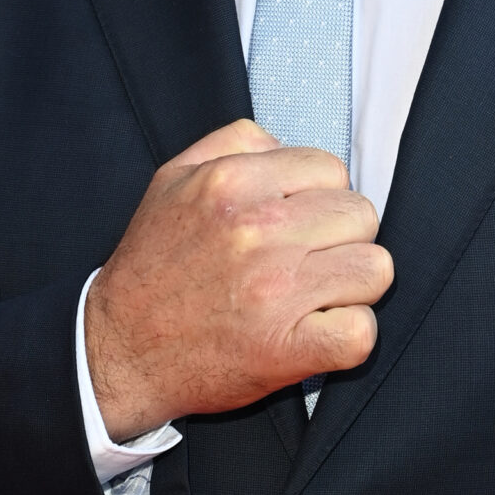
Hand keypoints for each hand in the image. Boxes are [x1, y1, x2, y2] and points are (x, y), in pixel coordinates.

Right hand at [86, 119, 392, 438]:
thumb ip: (233, 142)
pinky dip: (348, 336)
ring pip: (375, 269)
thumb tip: (287, 146)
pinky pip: (362, 332)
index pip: (332, 170)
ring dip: (351, 286)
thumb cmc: (152, 268)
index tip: (297, 225)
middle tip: (304, 263)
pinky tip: (317, 333)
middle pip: (362, 215)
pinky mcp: (287, 349)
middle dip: (340, 238)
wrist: (119, 351)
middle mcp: (258, 230)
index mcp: (233, 182)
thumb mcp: (172, 179)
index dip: (320, 198)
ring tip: (312, 296)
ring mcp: (276, 291)